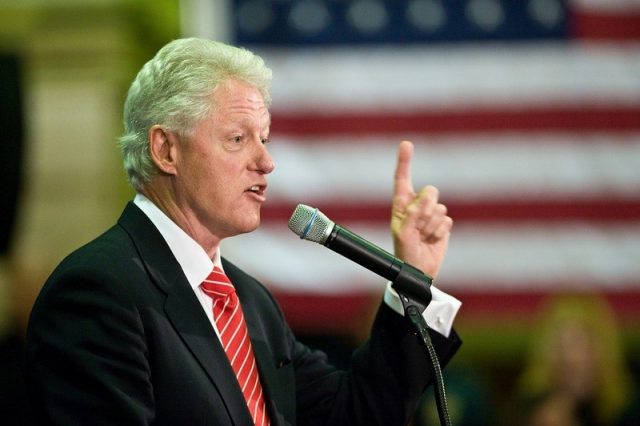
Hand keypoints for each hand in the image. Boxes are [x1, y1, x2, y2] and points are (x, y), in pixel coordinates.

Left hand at [391, 141, 451, 278]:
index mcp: (401, 204)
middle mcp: (416, 206)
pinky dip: (440, 233)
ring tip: (423, 237)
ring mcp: (430, 214)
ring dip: (432, 226)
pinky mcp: (443, 224)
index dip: (405, 161)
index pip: (402, 179)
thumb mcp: (403, 234)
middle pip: (430, 192)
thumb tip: (427, 197)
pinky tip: (432, 241)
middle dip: (426, 210)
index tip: (407, 144)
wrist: (419, 270)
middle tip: (417, 228)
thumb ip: (413, 214)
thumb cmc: (404, 252)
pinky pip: (447, 221)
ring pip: (439, 209)